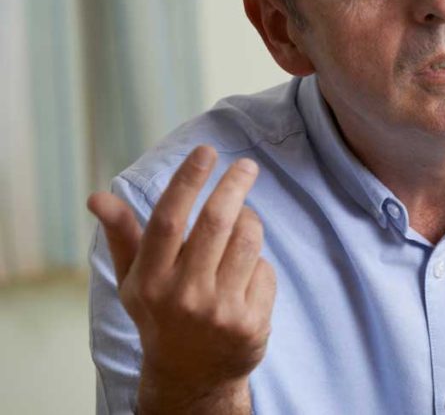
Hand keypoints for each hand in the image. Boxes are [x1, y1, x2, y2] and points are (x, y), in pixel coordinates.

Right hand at [88, 145, 275, 413]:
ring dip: (250, 222)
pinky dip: (259, 263)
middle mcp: (183, 295)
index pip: (168, 220)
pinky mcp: (251, 322)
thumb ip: (123, 236)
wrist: (191, 375)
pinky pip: (265, 270)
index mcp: (150, 280)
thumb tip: (97, 197)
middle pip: (217, 223)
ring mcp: (219, 311)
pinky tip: (246, 275)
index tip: (206, 151)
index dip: (187, 181)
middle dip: (235, 186)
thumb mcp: (135, 280)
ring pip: (248, 240)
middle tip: (247, 166)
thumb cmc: (162, 313)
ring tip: (243, 222)